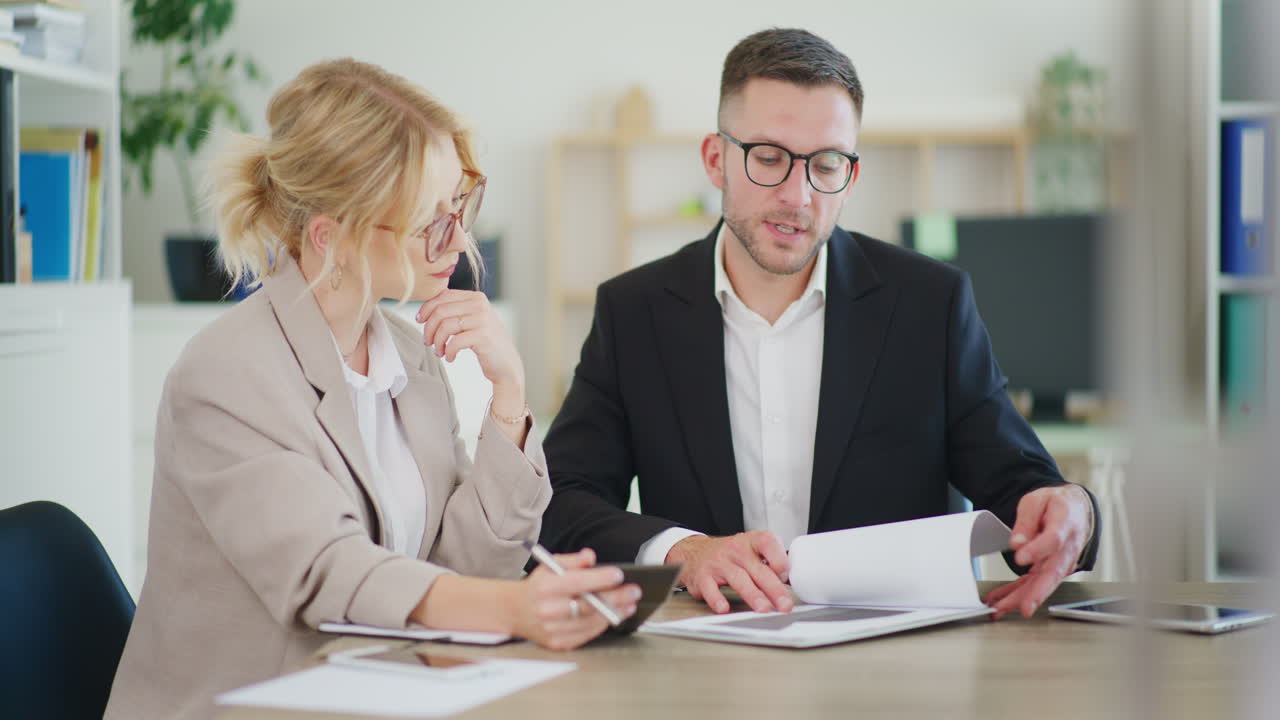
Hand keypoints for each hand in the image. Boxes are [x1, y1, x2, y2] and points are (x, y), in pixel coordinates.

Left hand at [416, 289, 524, 389]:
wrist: (506, 365)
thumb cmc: (485, 344)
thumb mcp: (471, 321)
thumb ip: (456, 310)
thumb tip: (426, 308)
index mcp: (476, 297)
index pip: (442, 295)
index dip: (426, 308)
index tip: (420, 321)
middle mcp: (480, 305)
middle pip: (441, 311)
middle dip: (429, 328)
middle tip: (427, 342)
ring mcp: (483, 320)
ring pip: (445, 326)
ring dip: (437, 341)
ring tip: (439, 352)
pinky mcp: (483, 336)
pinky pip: (455, 342)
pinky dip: (448, 351)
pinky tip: (450, 358)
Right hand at [508, 549, 640, 650]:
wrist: (514, 612)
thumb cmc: (537, 587)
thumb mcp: (549, 566)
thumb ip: (571, 560)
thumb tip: (590, 556)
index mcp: (545, 588)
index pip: (576, 583)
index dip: (599, 579)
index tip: (619, 574)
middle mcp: (548, 610)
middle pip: (588, 606)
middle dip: (615, 598)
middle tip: (634, 591)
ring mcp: (553, 630)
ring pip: (590, 622)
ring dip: (614, 613)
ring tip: (629, 604)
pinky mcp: (558, 644)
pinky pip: (586, 635)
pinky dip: (602, 625)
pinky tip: (615, 616)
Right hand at [666, 532, 792, 613]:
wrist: (694, 552)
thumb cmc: (730, 555)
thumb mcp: (750, 550)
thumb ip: (769, 563)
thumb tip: (790, 582)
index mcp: (750, 541)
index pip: (766, 542)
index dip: (778, 557)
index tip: (786, 573)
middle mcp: (735, 550)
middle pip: (757, 569)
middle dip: (773, 588)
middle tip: (785, 604)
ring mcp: (718, 563)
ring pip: (738, 579)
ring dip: (752, 595)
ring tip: (763, 608)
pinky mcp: (703, 577)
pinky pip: (710, 588)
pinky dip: (717, 599)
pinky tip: (724, 608)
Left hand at [984, 485, 1091, 618]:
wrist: (1074, 511)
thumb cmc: (1056, 505)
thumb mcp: (1037, 501)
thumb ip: (1026, 521)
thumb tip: (1017, 542)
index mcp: (1064, 525)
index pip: (1054, 540)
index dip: (1038, 550)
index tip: (1021, 558)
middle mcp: (1066, 549)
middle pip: (1053, 573)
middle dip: (1038, 592)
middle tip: (1025, 607)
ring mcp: (1061, 563)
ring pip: (1042, 584)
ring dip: (1021, 599)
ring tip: (1000, 609)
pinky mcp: (1051, 571)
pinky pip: (1033, 584)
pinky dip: (1016, 595)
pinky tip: (1000, 602)